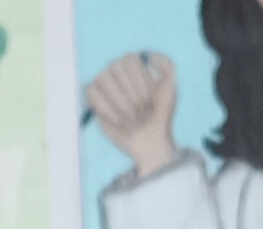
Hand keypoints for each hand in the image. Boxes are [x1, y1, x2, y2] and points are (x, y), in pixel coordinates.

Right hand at [84, 52, 179, 180]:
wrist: (150, 139)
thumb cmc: (160, 113)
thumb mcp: (171, 86)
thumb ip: (166, 64)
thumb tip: (148, 55)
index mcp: (134, 64)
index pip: (130, 60)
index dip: (141, 82)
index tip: (150, 100)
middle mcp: (117, 70)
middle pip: (116, 67)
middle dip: (132, 95)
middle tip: (142, 111)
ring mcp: (104, 84)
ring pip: (102, 78)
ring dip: (120, 103)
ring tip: (132, 118)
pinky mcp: (93, 99)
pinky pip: (92, 93)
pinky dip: (107, 109)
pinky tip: (119, 121)